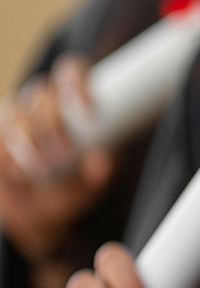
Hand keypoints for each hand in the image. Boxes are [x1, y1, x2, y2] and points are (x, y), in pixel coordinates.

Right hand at [0, 55, 114, 258]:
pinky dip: (6, 154)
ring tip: (42, 168)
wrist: (38, 215)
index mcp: (72, 101)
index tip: (86, 107)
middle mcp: (42, 104)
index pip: (72, 72)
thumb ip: (100, 172)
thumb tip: (102, 162)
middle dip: (52, 122)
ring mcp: (14, 118)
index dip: (76, 81)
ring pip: (15, 114)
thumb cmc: (73, 188)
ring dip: (29, 140)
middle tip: (64, 153)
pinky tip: (18, 172)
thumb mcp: (94, 184)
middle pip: (42, 94)